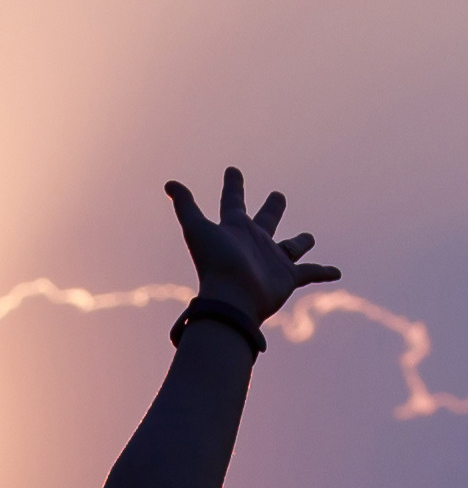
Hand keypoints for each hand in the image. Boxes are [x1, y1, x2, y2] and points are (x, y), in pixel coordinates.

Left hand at [165, 168, 339, 322]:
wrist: (231, 298)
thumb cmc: (215, 263)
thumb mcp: (196, 229)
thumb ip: (185, 206)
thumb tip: (169, 183)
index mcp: (234, 229)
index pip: (233, 202)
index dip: (233, 186)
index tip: (232, 170)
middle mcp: (254, 243)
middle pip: (265, 221)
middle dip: (272, 209)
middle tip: (278, 196)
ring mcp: (271, 261)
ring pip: (290, 247)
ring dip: (300, 243)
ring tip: (308, 238)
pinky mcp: (287, 278)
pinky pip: (310, 272)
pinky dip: (324, 272)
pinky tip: (337, 272)